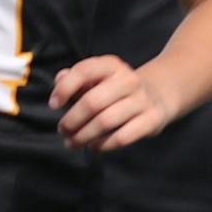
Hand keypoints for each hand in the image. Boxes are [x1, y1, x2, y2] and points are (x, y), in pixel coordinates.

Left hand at [51, 57, 171, 150]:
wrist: (157, 96)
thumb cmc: (114, 90)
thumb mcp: (96, 78)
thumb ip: (74, 78)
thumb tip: (60, 79)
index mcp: (112, 65)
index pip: (84, 71)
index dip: (64, 89)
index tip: (54, 105)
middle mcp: (129, 80)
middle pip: (92, 102)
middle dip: (72, 120)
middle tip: (63, 131)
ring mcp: (143, 100)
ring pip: (105, 122)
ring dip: (83, 136)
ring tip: (73, 142)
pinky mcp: (153, 119)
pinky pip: (122, 137)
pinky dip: (103, 145)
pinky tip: (94, 146)